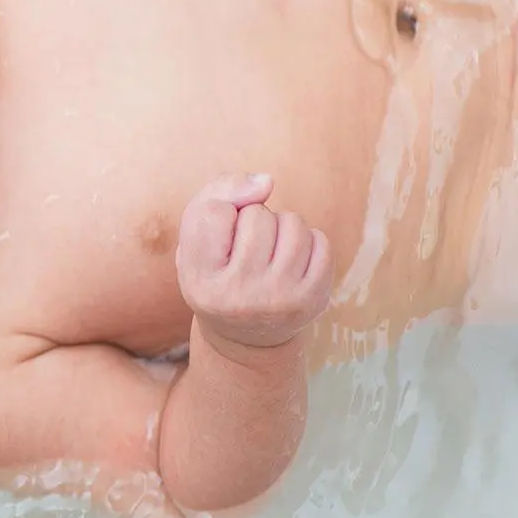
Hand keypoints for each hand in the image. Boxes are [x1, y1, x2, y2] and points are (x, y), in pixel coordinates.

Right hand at [175, 174, 332, 350]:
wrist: (246, 334)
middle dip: (254, 218)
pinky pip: (321, 241)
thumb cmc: (217, 270)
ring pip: (292, 223)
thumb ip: (219, 193)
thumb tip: (268, 182)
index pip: (212, 211)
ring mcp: (279, 300)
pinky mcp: (313, 301)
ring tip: (270, 249)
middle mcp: (237, 295)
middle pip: (256, 215)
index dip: (222, 210)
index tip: (220, 235)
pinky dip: (308, 240)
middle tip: (246, 247)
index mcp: (198, 279)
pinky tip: (293, 259)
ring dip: (282, 226)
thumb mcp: (197, 233)